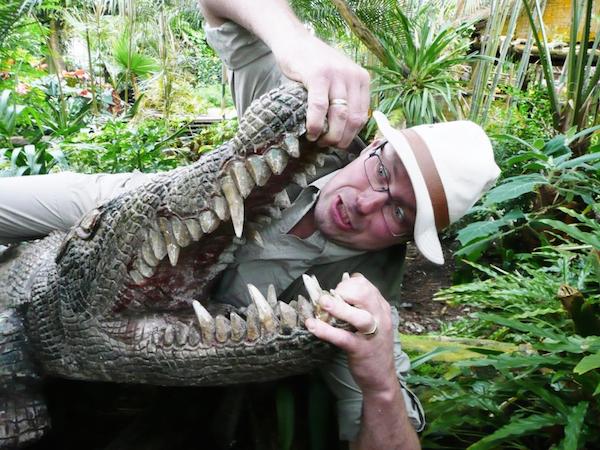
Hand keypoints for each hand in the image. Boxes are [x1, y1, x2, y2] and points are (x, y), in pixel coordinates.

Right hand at [272, 35, 369, 148]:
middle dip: (340, 139)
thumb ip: (346, 98)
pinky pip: (320, 108)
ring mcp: (336, 75)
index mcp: (362, 79)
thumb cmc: (314, 65)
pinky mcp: (318, 76)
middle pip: (353, 120)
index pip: (363, 117)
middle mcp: (353, 76)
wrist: (294, 40)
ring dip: (329, 136)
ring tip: (318, 140)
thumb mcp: (338, 78)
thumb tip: (345, 131)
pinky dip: (315, 125)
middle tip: (327, 145)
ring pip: (339, 116)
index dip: (351, 135)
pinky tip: (310, 132)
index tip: (338, 142)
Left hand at [305, 273, 396, 393]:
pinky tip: (313, 326)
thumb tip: (335, 292)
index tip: (336, 291)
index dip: (348, 284)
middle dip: (344, 290)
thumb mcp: (371, 321)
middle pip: (365, 294)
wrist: (381, 378)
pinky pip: (344, 338)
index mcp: (381, 308)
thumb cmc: (371, 345)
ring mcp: (372, 334)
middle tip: (329, 298)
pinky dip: (327, 332)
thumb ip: (358, 306)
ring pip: (359, 317)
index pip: (365, 285)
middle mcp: (380, 318)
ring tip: (322, 303)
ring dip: (338, 308)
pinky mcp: (361, 350)